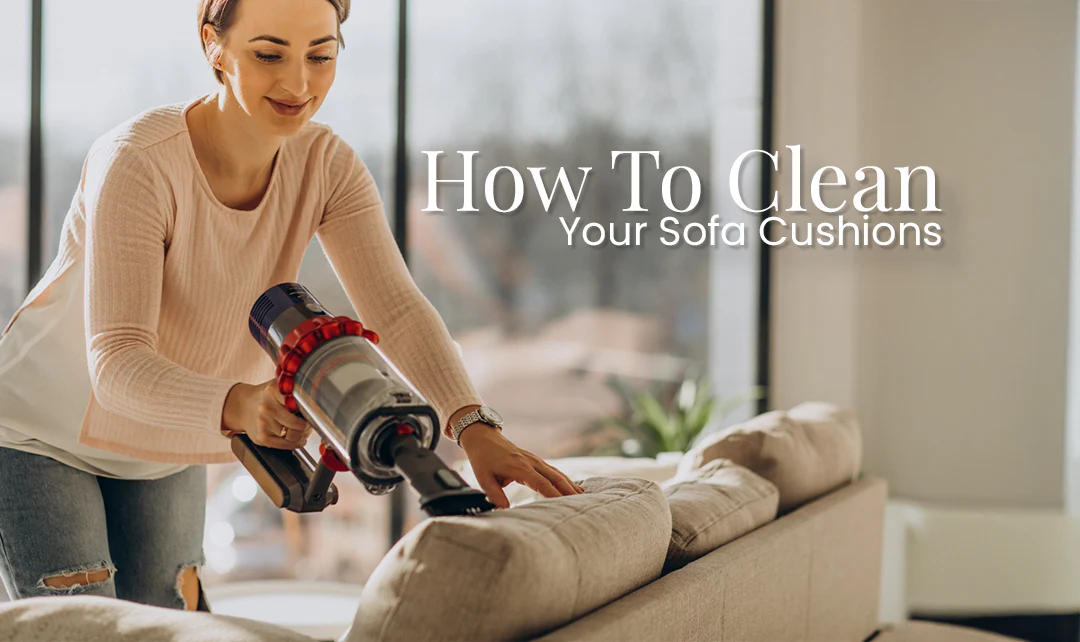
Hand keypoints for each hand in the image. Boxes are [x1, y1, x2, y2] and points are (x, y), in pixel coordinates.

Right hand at [222, 379, 313, 449]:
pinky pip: (286, 445)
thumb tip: (315, 399)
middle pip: (298, 423)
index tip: (313, 410)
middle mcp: (267, 407)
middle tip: (309, 423)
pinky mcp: (262, 438)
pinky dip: (296, 443)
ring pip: (294, 436)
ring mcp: (263, 424)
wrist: (241, 407)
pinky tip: (298, 439)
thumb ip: (293, 389)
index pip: (299, 402)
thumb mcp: (277, 386)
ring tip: (303, 431)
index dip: (309, 409)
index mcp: (272, 391)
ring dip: (302, 435)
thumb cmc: (265, 398)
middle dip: (307, 425)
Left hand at [459, 425, 584, 508]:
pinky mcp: (535, 460)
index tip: (565, 506)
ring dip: (570, 485)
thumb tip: (504, 510)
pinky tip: (574, 487)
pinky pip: (553, 471)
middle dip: (569, 491)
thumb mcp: (483, 478)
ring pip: (557, 473)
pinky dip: (565, 479)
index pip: (541, 484)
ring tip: (583, 498)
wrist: (483, 437)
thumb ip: (494, 495)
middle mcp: (531, 462)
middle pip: (555, 477)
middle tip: (583, 504)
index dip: (554, 495)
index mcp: (519, 468)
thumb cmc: (483, 459)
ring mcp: (535, 460)